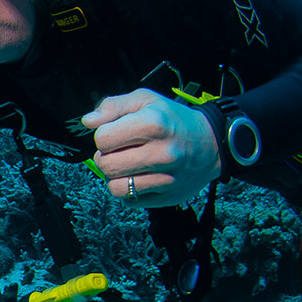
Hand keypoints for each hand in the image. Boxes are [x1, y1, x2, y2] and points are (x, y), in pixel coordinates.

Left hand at [84, 88, 222, 206]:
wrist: (213, 143)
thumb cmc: (174, 120)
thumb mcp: (146, 100)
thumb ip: (113, 105)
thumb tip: (88, 121)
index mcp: (154, 124)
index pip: (103, 139)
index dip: (104, 136)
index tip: (115, 135)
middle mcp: (162, 152)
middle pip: (106, 165)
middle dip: (105, 158)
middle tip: (118, 152)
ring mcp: (167, 178)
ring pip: (115, 188)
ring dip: (115, 177)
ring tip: (126, 166)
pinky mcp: (168, 196)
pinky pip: (130, 201)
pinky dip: (129, 191)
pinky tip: (140, 177)